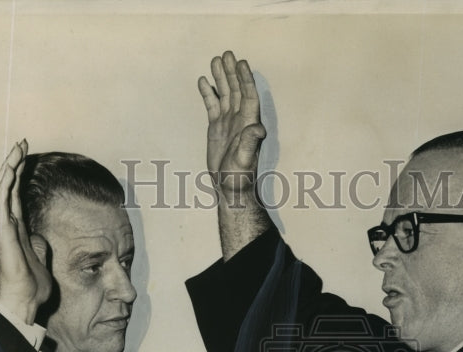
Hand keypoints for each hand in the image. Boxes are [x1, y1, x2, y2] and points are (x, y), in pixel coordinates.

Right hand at [0, 139, 51, 324]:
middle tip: (21, 143)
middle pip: (7, 187)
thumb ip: (39, 246)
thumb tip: (40, 238)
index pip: (15, 197)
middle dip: (13, 164)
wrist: (24, 301)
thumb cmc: (31, 286)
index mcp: (16, 230)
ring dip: (9, 167)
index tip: (26, 159)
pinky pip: (1, 200)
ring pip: (2, 189)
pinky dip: (5, 182)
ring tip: (17, 147)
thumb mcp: (40, 261)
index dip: (20, 177)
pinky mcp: (2, 231)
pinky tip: (11, 167)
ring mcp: (3, 227)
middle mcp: (7, 225)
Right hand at [197, 51, 266, 203]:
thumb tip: (258, 128)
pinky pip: (212, 106)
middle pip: (236, 90)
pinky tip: (203, 81)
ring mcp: (227, 122)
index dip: (246, 79)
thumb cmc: (239, 176)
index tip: (241, 63)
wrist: (229, 186)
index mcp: (248, 123)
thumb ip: (250, 142)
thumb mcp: (244, 159)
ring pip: (224, 94)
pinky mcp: (216, 128)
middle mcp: (239, 119)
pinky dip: (208, 93)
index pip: (249, 96)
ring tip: (215, 60)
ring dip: (220, 78)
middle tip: (226, 54)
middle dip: (231, 72)